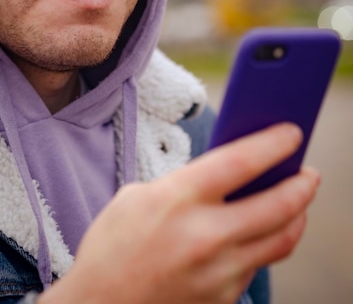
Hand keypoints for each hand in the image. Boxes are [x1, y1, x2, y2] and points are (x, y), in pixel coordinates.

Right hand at [39, 123, 319, 303]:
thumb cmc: (111, 247)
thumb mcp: (137, 197)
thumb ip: (184, 183)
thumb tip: (224, 175)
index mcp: (178, 198)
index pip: (241, 161)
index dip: (274, 143)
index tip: (292, 133)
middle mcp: (205, 236)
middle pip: (278, 205)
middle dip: (303, 184)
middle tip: (309, 172)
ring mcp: (218, 272)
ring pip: (281, 240)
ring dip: (296, 215)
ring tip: (297, 201)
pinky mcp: (222, 299)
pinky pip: (257, 265)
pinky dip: (265, 244)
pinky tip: (259, 233)